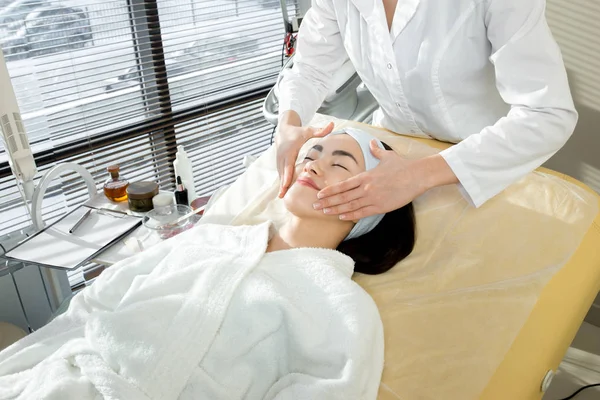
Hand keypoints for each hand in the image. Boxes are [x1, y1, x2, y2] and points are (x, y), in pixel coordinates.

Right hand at [276, 120, 334, 197]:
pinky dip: (282, 182)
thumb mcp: (308, 130)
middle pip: (283, 172)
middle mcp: (282, 157)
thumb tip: (333, 125)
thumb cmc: (298, 131)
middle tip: (283, 196)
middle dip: (282, 184)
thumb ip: (320, 130)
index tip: (286, 184)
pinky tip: (283, 192)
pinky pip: (281, 174)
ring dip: (281, 186)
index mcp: (290, 151)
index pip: (288, 165)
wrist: (283, 129)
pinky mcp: (279, 163)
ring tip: (282, 197)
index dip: (287, 175)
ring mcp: (279, 160)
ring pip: (281, 174)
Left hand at [313, 140, 429, 219]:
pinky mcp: (381, 207)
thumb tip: (372, 143)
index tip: (320, 193)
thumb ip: (376, 151)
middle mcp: (366, 188)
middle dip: (327, 201)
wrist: (417, 176)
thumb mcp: (387, 156)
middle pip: (342, 196)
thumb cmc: (402, 166)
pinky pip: (362, 213)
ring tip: (324, 212)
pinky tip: (341, 217)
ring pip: (349, 206)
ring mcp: (373, 198)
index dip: (330, 190)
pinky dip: (351, 215)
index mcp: (365, 176)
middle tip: (315, 205)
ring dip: (335, 209)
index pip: (343, 185)